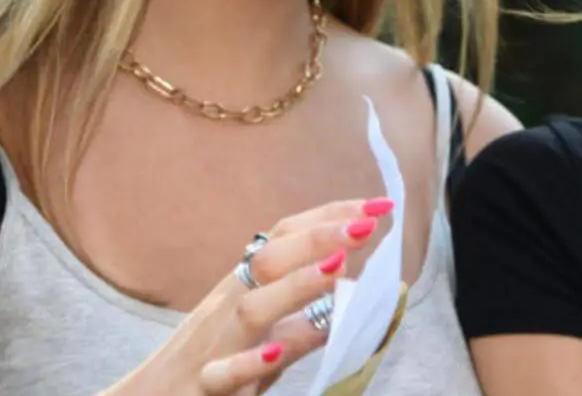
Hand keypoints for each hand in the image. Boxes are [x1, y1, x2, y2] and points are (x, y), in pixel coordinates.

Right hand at [108, 196, 394, 395]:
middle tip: (366, 224)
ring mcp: (215, 345)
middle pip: (268, 261)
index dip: (327, 218)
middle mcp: (227, 307)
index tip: (375, 205)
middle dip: (317, 238)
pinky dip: (251, 361)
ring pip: (250, 310)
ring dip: (294, 288)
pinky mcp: (206, 386)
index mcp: (242, 288)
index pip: (284, 239)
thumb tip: (352, 296)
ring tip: (336, 269)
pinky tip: (279, 352)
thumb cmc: (214, 363)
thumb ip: (303, 319)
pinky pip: (225, 372)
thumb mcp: (264, 337)